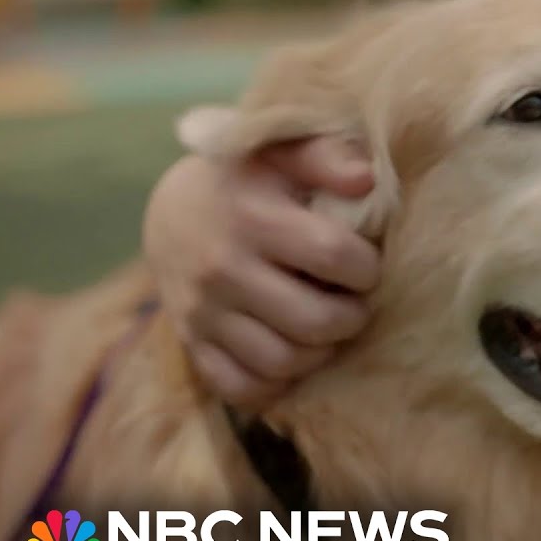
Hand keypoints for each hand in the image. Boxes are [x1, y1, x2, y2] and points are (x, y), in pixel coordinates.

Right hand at [142, 137, 381, 406]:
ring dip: (321, 352)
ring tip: (329, 327)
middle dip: (353, 317)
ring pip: (282, 362)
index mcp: (251, 217)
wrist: (172, 211)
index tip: (368, 263)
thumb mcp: (283, 152)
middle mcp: (221, 269)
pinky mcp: (192, 344)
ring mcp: (202, 312)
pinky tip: (294, 355)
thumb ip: (326, 157)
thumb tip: (366, 180)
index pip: (334, 256)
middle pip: (314, 321)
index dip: (367, 267)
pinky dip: (276, 384)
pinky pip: (240, 388)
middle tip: (356, 303)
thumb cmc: (250, 179)